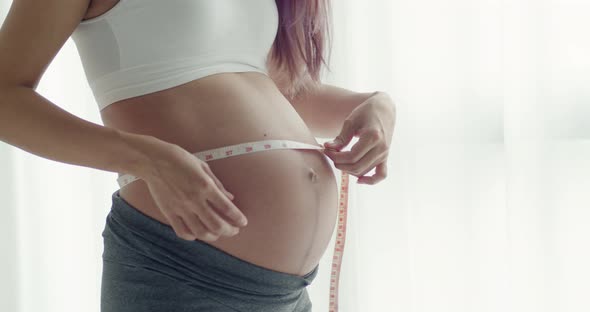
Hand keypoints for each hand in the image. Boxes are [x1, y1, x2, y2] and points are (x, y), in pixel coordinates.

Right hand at [133, 137, 247, 240]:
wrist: (154, 160)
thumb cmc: (181, 159)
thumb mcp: (203, 167)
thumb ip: (218, 184)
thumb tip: (230, 198)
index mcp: (205, 186)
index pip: (227, 208)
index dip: (238, 218)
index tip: (243, 222)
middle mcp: (194, 200)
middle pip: (216, 225)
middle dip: (229, 231)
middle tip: (234, 230)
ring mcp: (180, 208)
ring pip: (200, 232)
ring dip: (213, 236)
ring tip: (218, 233)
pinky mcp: (169, 213)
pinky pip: (182, 231)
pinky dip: (193, 236)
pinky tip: (198, 233)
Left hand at [322, 91, 395, 184]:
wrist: (384, 108)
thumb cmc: (366, 112)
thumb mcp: (351, 121)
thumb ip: (341, 137)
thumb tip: (328, 148)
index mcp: (373, 137)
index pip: (352, 156)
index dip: (336, 156)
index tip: (326, 150)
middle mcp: (381, 148)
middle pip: (357, 166)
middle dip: (340, 164)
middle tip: (330, 155)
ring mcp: (385, 154)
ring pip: (364, 171)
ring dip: (349, 170)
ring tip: (339, 160)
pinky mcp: (386, 157)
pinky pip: (381, 175)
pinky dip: (370, 180)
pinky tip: (358, 180)